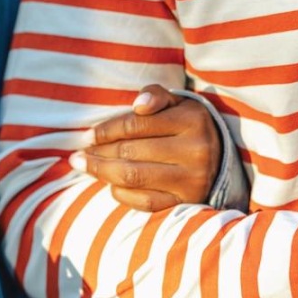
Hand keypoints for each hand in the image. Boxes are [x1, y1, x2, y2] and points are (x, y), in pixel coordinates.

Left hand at [72, 84, 221, 211]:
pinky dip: (122, 194)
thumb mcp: (176, 103)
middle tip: (78, 156)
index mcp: (192, 119)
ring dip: (102, 172)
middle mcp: (196, 150)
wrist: (219, 158)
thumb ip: (155, 95)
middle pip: (131, 152)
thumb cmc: (185, 125)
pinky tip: (110, 185)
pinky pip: (146, 202)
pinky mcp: (188, 202)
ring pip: (134, 177)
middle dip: (98, 154)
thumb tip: (137, 105)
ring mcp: (193, 179)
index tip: (86, 137)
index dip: (105, 131)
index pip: (135, 125)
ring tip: (84, 167)